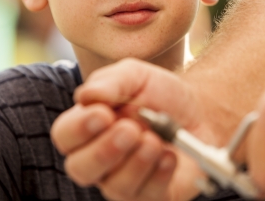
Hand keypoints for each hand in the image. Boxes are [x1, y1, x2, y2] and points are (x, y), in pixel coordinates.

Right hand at [51, 58, 208, 200]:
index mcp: (89, 127)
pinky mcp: (151, 194)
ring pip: (115, 187)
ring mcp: (124, 179)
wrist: (199, 110)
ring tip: (156, 140)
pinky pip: (146, 197)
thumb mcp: (136, 76)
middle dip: (105, 151)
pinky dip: (159, 175)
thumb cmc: (160, 94)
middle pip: (81, 169)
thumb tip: (85, 96)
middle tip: (131, 130)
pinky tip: (170, 156)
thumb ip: (111, 82)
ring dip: (137, 163)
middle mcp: (101, 158)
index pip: (66, 136)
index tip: (104, 114)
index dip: (80, 128)